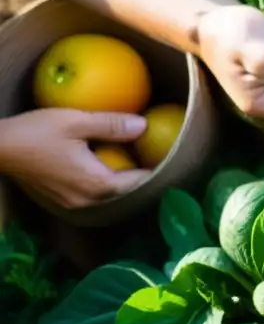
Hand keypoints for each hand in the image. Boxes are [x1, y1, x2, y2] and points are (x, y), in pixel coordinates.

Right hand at [0, 109, 150, 207]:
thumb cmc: (35, 132)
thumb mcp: (76, 121)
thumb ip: (111, 124)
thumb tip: (144, 125)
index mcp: (96, 184)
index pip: (138, 182)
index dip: (156, 169)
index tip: (169, 155)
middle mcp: (87, 200)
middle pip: (125, 191)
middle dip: (142, 175)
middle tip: (155, 155)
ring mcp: (72, 203)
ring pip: (109, 193)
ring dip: (123, 179)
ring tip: (136, 159)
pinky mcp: (60, 199)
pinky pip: (92, 192)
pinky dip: (105, 180)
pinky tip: (107, 163)